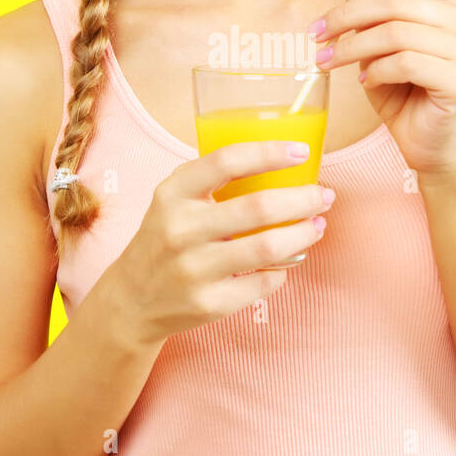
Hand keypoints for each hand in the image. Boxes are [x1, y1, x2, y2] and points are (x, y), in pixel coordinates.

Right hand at [111, 142, 334, 341]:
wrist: (132, 299)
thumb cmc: (166, 237)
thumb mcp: (175, 200)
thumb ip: (215, 180)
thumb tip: (283, 165)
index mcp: (173, 194)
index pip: (226, 162)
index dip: (269, 153)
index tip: (301, 152)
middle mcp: (180, 230)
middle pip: (258, 207)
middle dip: (302, 199)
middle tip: (323, 195)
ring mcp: (194, 270)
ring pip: (268, 249)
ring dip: (303, 234)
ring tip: (317, 225)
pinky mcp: (209, 304)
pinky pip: (263, 282)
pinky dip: (283, 270)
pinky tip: (286, 261)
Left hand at [306, 0, 455, 177]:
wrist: (428, 146)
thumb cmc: (404, 93)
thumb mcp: (377, 46)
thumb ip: (368, 10)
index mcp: (450, 3)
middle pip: (397, 0)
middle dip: (347, 14)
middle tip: (317, 32)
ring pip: (397, 33)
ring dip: (353, 46)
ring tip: (330, 61)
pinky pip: (406, 63)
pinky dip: (376, 70)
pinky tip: (366, 81)